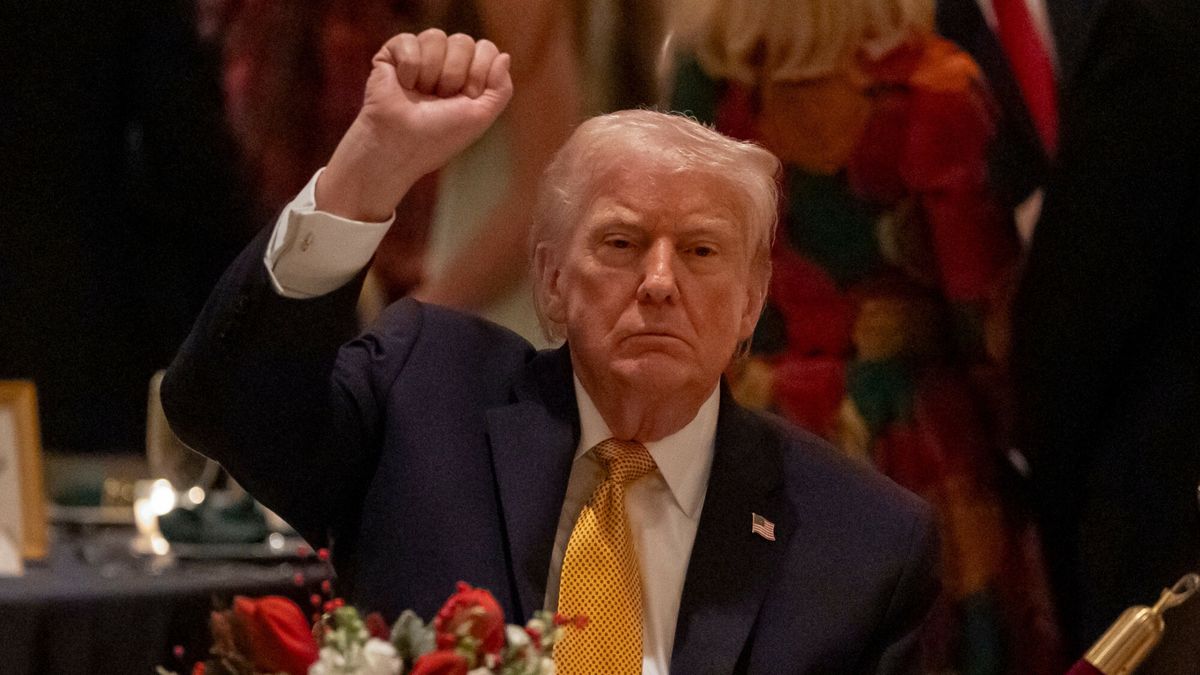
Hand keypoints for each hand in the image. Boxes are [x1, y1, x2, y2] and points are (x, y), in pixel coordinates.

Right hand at [317, 29, 512, 221]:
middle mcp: (445, 63)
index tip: (466, 98)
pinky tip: (403, 85)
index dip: (479, 72)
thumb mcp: (481, 117)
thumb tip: (504, 56)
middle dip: (454, 74)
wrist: (400, 145)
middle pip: (463, 41)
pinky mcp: (393, 53)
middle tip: (440, 98)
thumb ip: (502, 89)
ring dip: (430, 72)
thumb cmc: (439, 136)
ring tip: (420, 93)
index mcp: (467, 76)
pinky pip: (409, 40)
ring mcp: (419, 56)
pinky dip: (409, 68)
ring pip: (436, 37)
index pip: (486, 49)